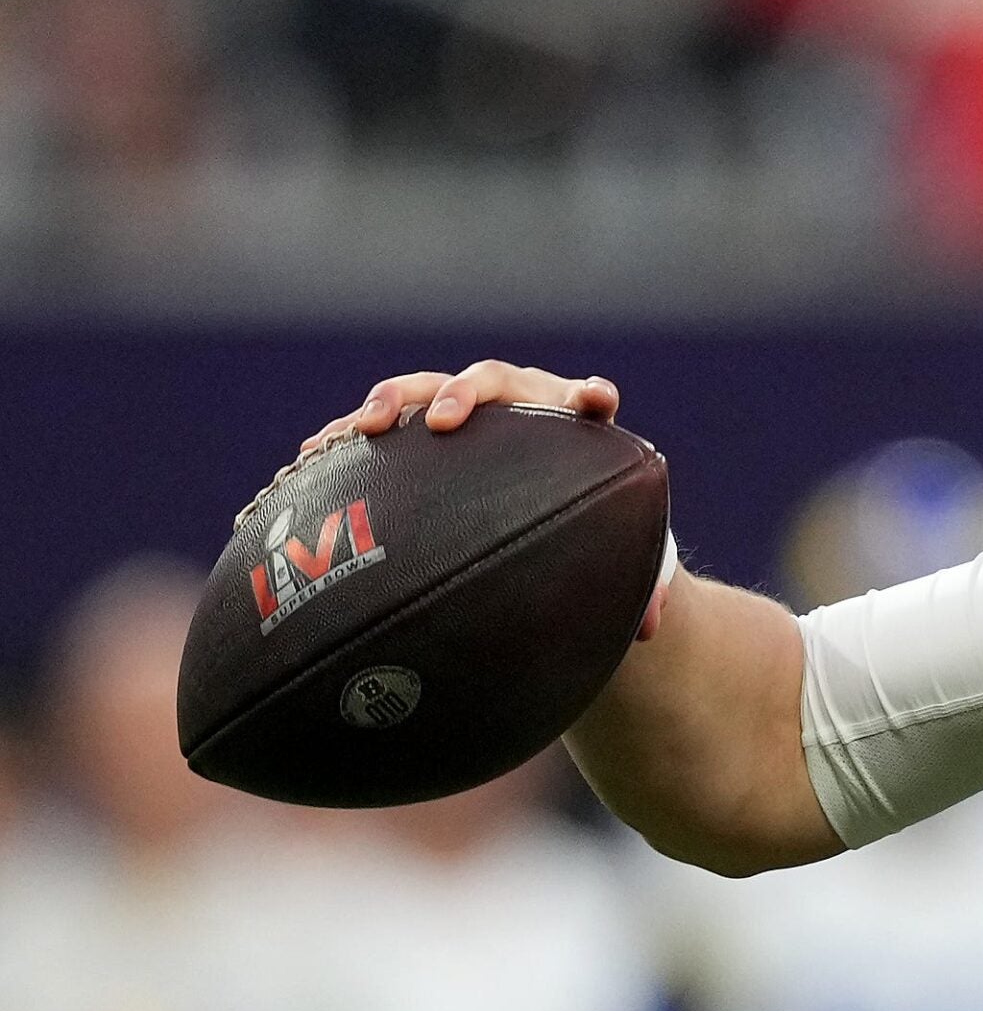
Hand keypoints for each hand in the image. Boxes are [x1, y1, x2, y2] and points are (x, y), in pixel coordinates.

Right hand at [299, 362, 670, 639]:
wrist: (526, 501)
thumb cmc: (573, 522)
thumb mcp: (601, 551)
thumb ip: (634, 581)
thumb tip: (651, 629)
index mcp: (566, 423)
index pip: (584, 399)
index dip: (589, 396)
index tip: (594, 398)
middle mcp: (511, 405)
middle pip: (490, 382)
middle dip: (462, 393)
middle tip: (439, 420)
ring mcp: (454, 414)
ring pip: (418, 390)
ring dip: (388, 402)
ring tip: (359, 430)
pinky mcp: (408, 435)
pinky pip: (371, 427)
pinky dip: (340, 440)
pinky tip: (304, 464)